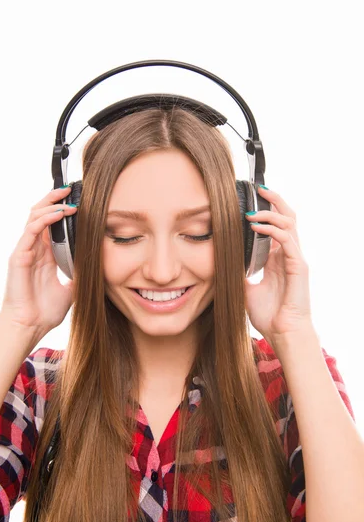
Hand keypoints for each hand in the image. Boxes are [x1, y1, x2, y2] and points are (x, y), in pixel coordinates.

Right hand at [0, 185, 77, 339]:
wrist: (30, 326)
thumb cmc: (45, 311)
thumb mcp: (71, 290)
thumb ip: (80, 277)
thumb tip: (98, 269)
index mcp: (45, 254)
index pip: (51, 223)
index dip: (62, 209)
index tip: (79, 200)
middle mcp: (34, 249)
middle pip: (40, 213)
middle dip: (54, 199)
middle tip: (70, 189)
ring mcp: (25, 251)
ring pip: (34, 216)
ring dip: (51, 205)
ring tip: (68, 200)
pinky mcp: (19, 256)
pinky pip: (31, 230)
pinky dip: (45, 219)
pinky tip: (59, 214)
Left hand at [244, 186, 313, 351]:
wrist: (282, 334)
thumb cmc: (269, 314)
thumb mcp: (246, 288)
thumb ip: (239, 273)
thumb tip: (223, 262)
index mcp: (279, 257)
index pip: (277, 224)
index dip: (267, 209)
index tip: (250, 199)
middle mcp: (289, 254)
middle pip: (288, 216)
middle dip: (274, 200)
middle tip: (258, 188)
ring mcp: (295, 259)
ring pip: (289, 223)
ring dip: (270, 212)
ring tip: (251, 209)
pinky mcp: (299, 266)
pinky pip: (287, 239)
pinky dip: (272, 229)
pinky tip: (255, 225)